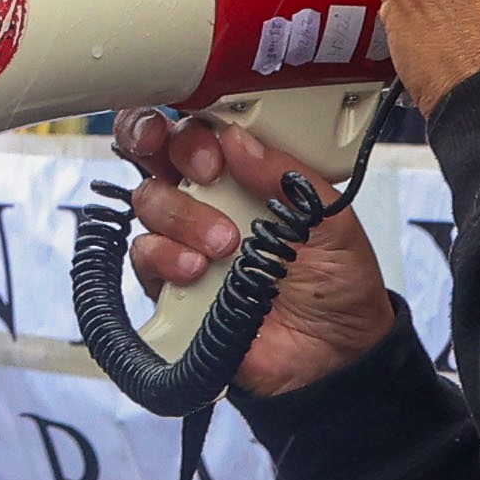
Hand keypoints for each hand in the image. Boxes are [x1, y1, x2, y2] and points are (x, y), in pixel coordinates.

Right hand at [108, 108, 401, 395]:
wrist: (334, 354)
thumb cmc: (337, 284)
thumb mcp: (332, 219)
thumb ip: (289, 175)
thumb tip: (239, 140)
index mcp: (244, 175)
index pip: (197, 128)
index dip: (190, 125)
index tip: (217, 147)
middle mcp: (206, 201)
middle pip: (156, 153)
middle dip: (170, 151)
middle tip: (207, 174)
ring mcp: (184, 242)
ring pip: (148, 201)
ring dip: (182, 215)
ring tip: (225, 244)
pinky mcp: (170, 285)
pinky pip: (143, 257)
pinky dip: (165, 258)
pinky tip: (198, 271)